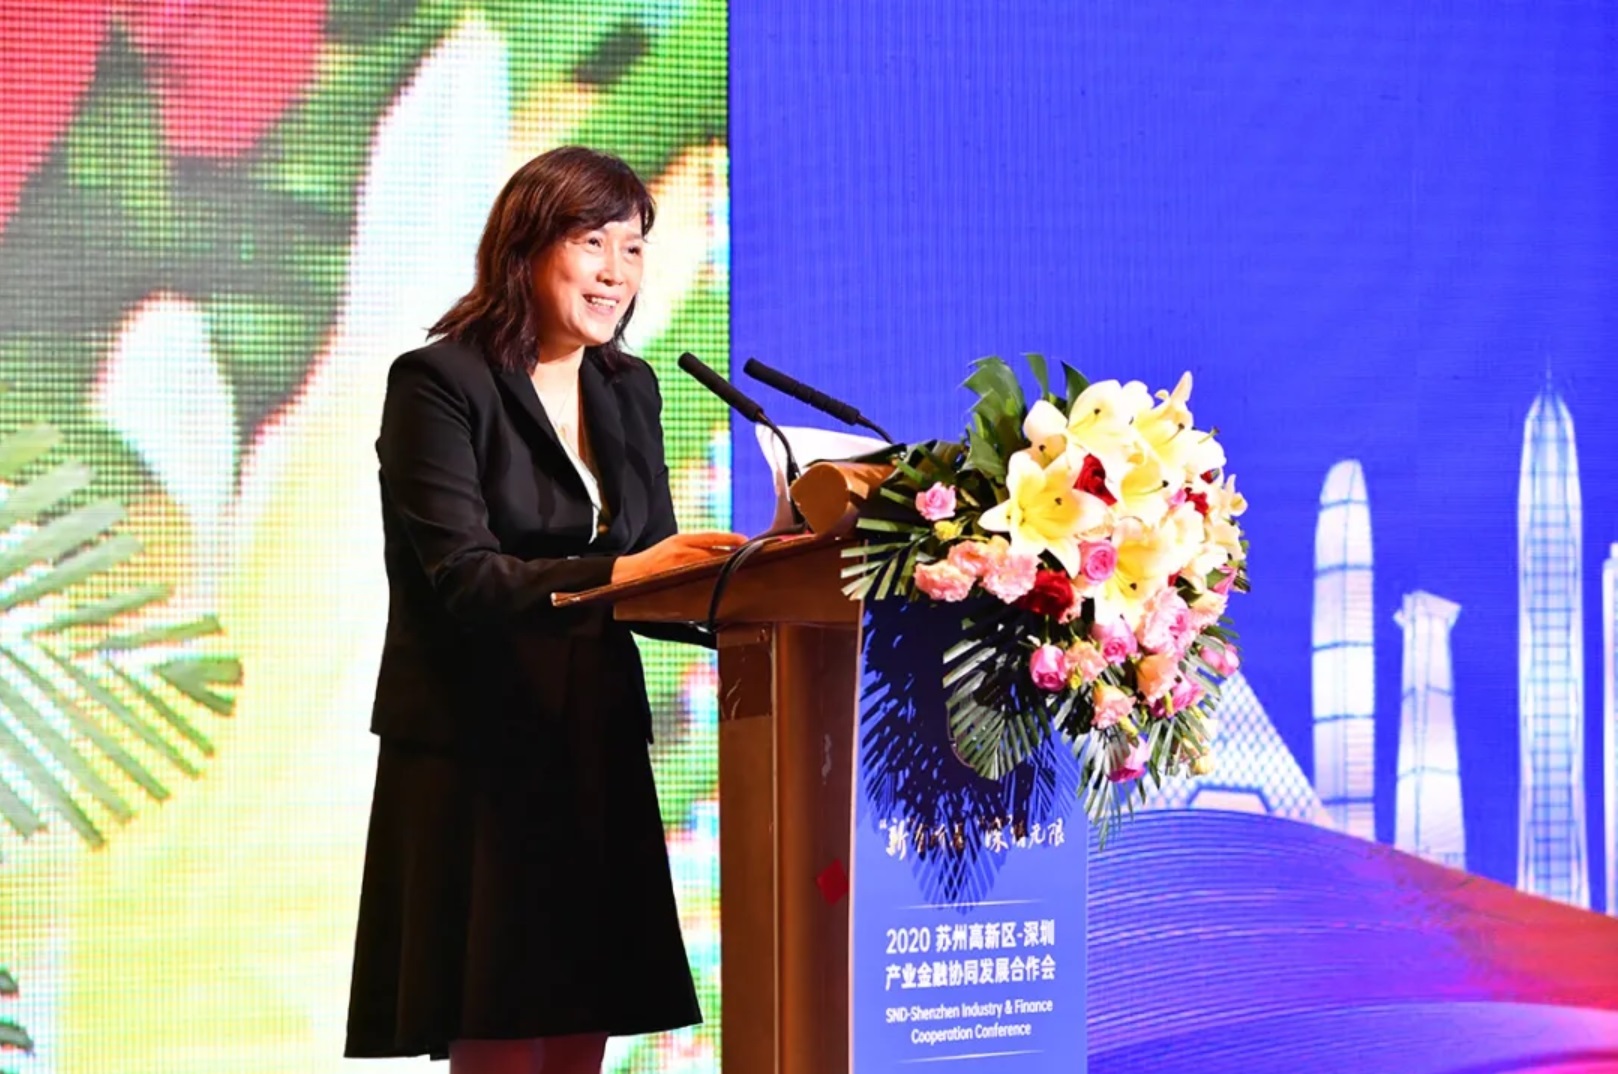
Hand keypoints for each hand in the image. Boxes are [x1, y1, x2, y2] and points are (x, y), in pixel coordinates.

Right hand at [612, 531, 747, 583]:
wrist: (627, 574)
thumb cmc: (653, 562)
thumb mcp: (672, 546)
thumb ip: (694, 548)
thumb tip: (721, 551)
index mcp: (681, 540)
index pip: (712, 537)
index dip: (730, 538)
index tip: (746, 541)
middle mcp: (681, 550)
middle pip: (715, 553)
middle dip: (732, 557)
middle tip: (752, 560)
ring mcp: (679, 566)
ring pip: (709, 567)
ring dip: (726, 570)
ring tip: (743, 574)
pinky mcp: (676, 581)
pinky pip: (699, 582)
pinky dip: (711, 584)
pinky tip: (723, 588)